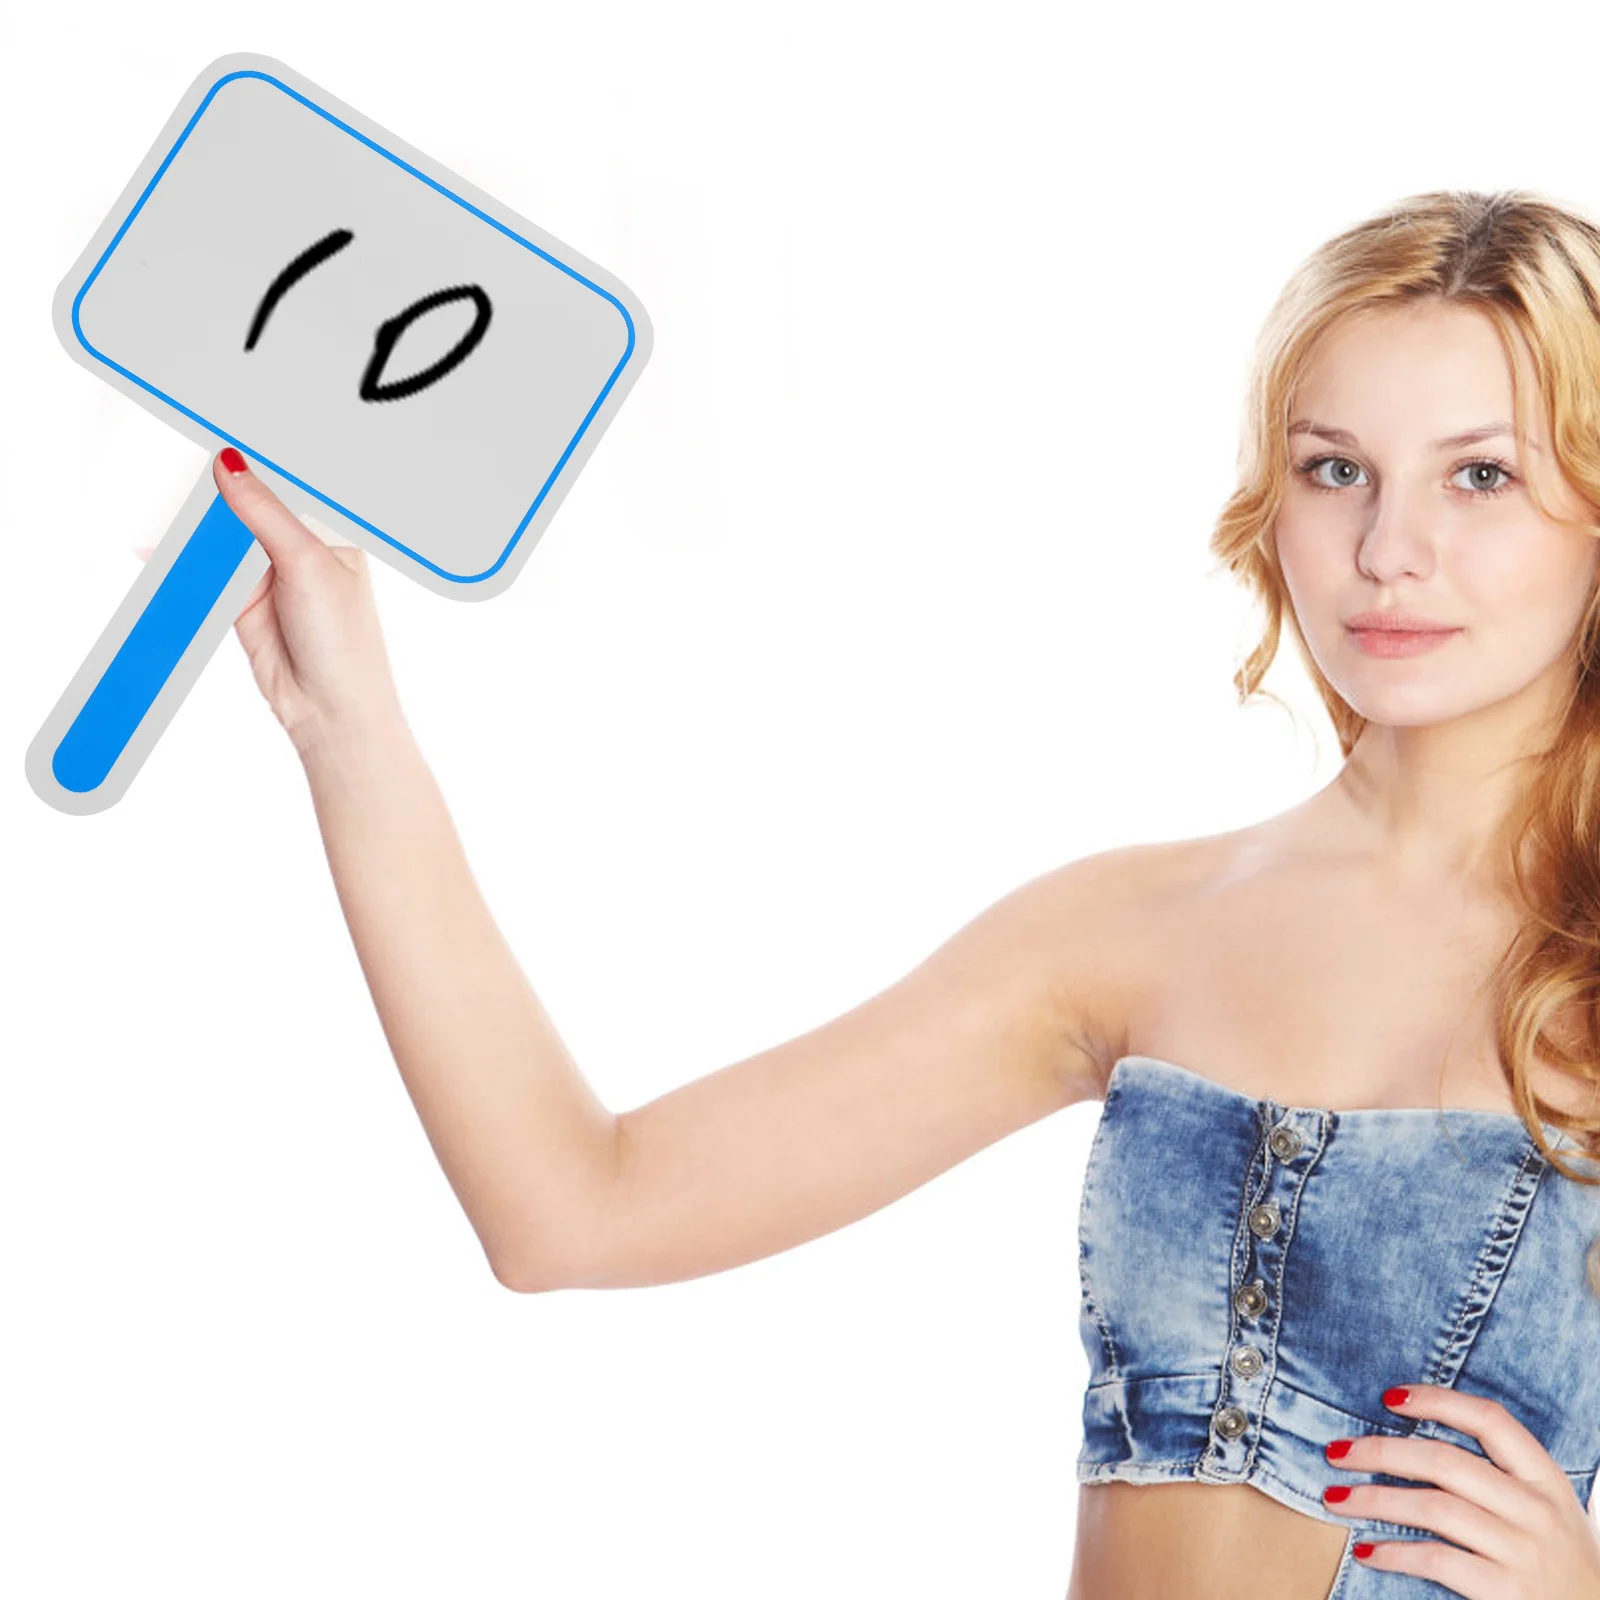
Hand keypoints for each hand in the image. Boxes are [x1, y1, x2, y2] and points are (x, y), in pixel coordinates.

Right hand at [135, 448, 405, 752]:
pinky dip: (184, 561)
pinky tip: (160, 547)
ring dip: (196, 527)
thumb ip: (266, 513)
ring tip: (165, 502)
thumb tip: (233, 465)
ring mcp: (269, 576)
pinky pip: (206, 571)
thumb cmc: (344, 642)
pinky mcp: (242, 602)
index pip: (288, 485)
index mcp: (332, 533)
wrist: (328, 710)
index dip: (256, 463)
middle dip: (218, 493)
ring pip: (223, 539)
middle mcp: (302, 551)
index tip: (218, 438)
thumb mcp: (307, 563)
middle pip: (249, 509)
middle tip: (181, 465)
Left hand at [1321, 1383, 1599, 1597]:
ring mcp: (1524, 1552)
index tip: (1389, 1398)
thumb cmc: (1556, 1563)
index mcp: (1546, 1479)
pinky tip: (1366, 1550)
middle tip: (1337, 1451)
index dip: (1437, 1400)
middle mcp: (1538, 1510)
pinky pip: (1437, 1560)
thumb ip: (1498, 1476)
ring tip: (1335, 1497)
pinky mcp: (1508, 1592)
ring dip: (1374, 1499)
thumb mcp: (1544, 1510)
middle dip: (1381, 1451)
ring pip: (1433, 1507)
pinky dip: (1394, 1553)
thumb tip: (1413, 1439)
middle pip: (1445, 1461)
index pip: (1490, 1419)